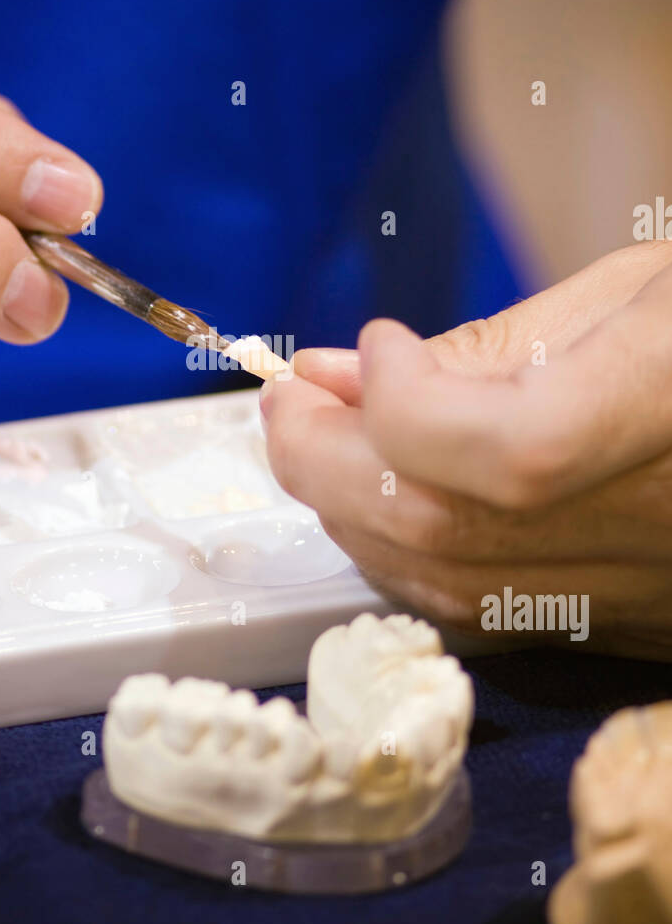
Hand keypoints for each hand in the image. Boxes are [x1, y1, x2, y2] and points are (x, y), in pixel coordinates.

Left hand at [262, 242, 671, 658]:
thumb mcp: (630, 294)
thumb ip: (478, 347)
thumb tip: (334, 377)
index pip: (516, 450)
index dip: (409, 405)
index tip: (369, 349)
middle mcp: (670, 522)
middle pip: (450, 533)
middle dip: (326, 464)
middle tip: (290, 402)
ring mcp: (656, 592)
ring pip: (450, 589)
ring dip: (351, 513)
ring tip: (322, 439)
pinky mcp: (640, 629)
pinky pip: (487, 614)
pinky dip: (407, 557)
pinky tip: (383, 497)